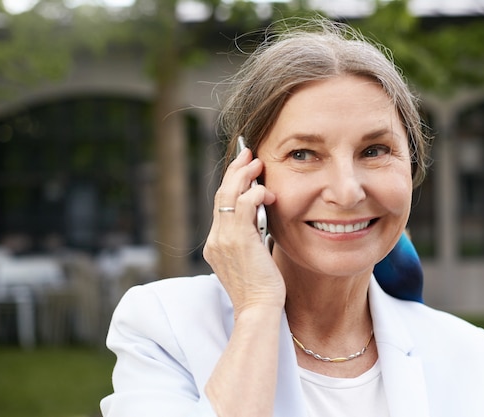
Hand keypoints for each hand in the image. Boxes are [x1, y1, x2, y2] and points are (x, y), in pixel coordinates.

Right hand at [203, 147, 284, 318]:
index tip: (243, 168)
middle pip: (222, 195)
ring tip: (258, 162)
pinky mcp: (238, 240)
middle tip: (248, 153)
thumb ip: (251, 239)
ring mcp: (223, 239)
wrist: (258, 310)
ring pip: (229, 196)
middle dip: (236, 171)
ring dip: (245, 175)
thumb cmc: (261, 289)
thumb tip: (261, 221)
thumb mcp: (252, 260)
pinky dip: (256, 194)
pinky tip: (268, 192)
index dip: (231, 184)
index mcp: (216, 244)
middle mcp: (216, 239)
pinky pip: (244, 206)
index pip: (221, 206)